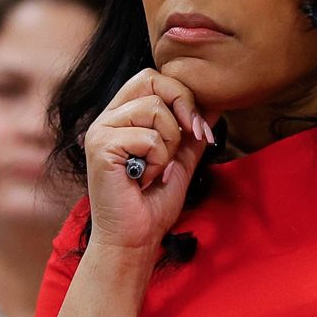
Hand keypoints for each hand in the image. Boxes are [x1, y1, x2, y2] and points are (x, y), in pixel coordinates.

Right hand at [82, 69, 216, 253]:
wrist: (135, 239)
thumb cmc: (153, 203)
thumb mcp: (181, 159)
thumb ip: (192, 131)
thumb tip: (215, 102)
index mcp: (122, 116)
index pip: (153, 77)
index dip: (183, 95)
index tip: (199, 129)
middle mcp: (107, 118)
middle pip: (151, 79)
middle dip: (181, 106)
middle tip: (188, 139)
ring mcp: (100, 131)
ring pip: (154, 110)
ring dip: (168, 144)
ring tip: (156, 169)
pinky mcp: (100, 147)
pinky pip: (147, 137)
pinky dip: (158, 161)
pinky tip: (145, 179)